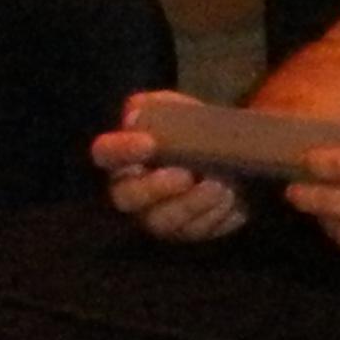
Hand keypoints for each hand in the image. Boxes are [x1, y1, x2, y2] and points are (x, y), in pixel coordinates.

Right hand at [93, 89, 248, 242]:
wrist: (231, 151)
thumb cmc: (191, 128)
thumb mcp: (174, 109)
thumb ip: (155, 108)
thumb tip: (137, 115)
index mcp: (122, 158)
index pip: (105, 153)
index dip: (122, 150)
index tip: (149, 143)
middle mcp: (133, 193)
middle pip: (128, 199)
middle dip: (157, 188)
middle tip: (187, 175)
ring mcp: (160, 217)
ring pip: (165, 222)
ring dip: (194, 206)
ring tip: (222, 188)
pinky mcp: (190, 231)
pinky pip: (199, 231)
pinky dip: (218, 217)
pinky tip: (234, 203)